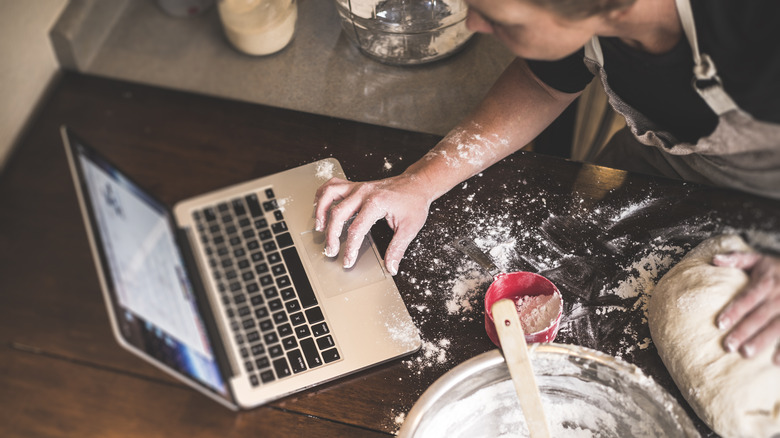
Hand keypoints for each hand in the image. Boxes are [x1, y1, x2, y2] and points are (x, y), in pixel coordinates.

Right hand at [313, 173, 433, 274]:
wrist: (417, 184)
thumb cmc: (414, 202)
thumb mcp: (410, 228)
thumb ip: (397, 249)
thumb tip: (391, 267)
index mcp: (376, 203)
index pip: (356, 229)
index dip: (350, 248)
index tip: (347, 261)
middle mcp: (364, 192)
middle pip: (338, 214)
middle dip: (332, 236)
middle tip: (331, 251)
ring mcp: (358, 186)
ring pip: (329, 194)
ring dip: (320, 210)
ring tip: (319, 227)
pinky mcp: (356, 185)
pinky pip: (333, 185)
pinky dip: (323, 195)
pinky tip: (320, 206)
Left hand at [714, 251, 779, 364]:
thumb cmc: (775, 268)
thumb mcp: (758, 259)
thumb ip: (737, 259)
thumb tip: (714, 260)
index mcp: (766, 282)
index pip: (747, 298)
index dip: (734, 310)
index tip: (719, 323)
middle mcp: (778, 297)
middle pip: (759, 316)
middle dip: (743, 331)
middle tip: (728, 346)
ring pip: (776, 327)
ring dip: (761, 341)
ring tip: (745, 354)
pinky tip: (775, 362)